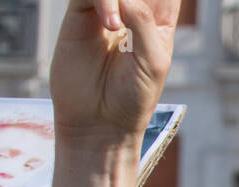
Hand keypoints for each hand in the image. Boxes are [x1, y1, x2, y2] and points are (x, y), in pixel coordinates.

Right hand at [51, 1, 179, 143]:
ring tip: (119, 27)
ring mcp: (105, 11)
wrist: (100, 122)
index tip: (157, 11)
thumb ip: (144, 22)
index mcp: (158, 22)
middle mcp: (132, 12)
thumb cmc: (133, 97)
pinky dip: (102, 0)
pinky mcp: (80, 16)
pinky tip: (112, 25)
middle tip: (133, 23)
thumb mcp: (153, 61)